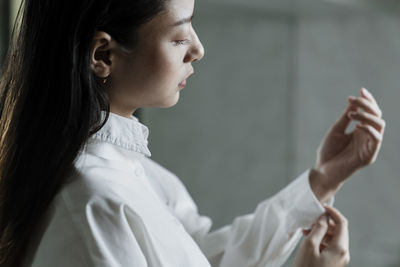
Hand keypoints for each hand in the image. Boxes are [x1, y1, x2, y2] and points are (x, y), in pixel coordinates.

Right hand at [293, 206, 349, 266]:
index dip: (332, 212)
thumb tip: (324, 218)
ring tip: (306, 230)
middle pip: (339, 230)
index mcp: (340, 248)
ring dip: (322, 231)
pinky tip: (309, 239)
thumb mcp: (309, 246)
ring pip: (334, 238)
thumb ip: (318, 229)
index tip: (321, 207)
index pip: (341, 223)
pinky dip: (321, 240)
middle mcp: (343, 253)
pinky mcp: (334, 263)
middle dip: (325, 222)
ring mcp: (339, 259)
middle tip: (311, 220)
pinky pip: (330, 246)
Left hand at [310, 87, 384, 201]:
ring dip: (367, 115)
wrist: (322, 171)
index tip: (360, 90)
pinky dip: (368, 129)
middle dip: (368, 105)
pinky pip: (376, 139)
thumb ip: (346, 117)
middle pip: (377, 116)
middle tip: (354, 99)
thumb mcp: (336, 130)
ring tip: (352, 113)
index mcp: (361, 130)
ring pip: (379, 125)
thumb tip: (354, 101)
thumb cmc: (328, 151)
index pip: (371, 112)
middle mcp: (367, 136)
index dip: (368, 100)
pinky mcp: (369, 156)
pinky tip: (356, 125)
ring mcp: (369, 146)